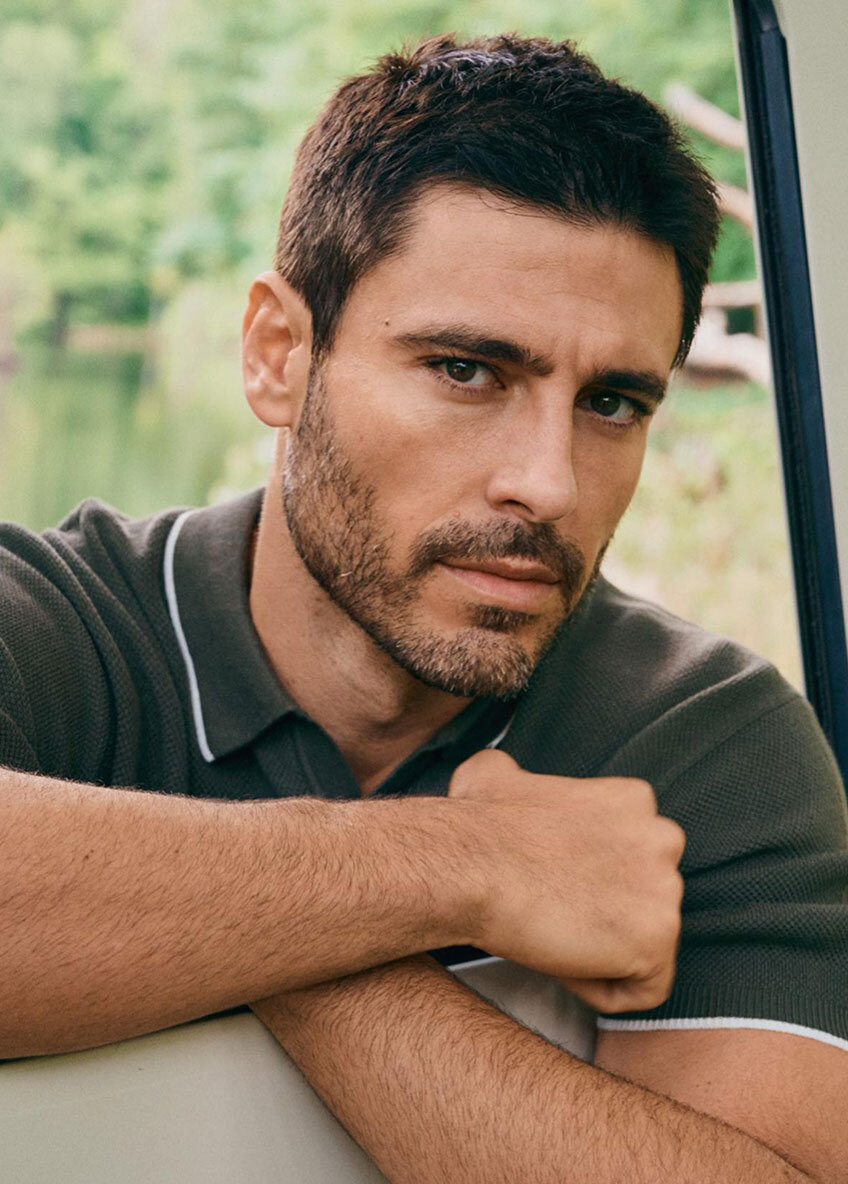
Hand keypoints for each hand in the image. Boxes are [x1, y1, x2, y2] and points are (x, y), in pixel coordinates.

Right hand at [448, 750, 684, 1012]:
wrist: (471, 866)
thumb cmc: (478, 825)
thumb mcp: (494, 775)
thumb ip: (515, 775)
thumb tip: (499, 775)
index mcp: (634, 801)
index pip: (632, 855)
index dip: (587, 879)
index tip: (550, 884)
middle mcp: (662, 838)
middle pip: (645, 898)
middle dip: (603, 914)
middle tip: (551, 915)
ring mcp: (665, 890)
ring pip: (643, 944)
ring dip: (598, 951)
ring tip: (549, 937)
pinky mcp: (656, 939)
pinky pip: (643, 988)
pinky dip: (601, 988)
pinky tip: (561, 962)